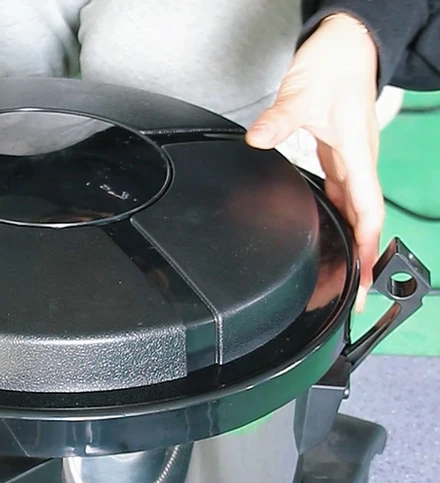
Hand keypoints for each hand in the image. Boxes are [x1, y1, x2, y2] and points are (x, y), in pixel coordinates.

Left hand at [246, 12, 381, 311]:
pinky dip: (341, 221)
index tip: (366, 277)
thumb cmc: (335, 66)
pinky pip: (344, 197)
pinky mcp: (340, 157)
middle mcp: (357, 162)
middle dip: (362, 258)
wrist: (347, 45)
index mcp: (356, 153)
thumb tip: (258, 140)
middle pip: (364, 219)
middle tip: (355, 294)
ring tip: (344, 276)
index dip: (368, 246)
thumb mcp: (303, 94)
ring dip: (352, 243)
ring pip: (355, 210)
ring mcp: (350, 161)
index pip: (367, 209)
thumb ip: (279, 120)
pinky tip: (330, 236)